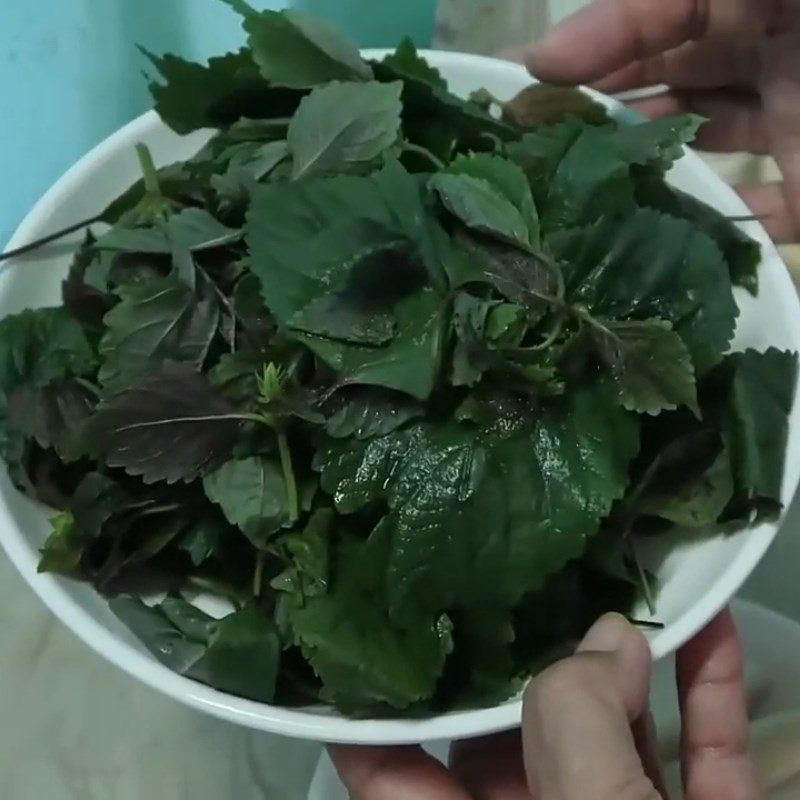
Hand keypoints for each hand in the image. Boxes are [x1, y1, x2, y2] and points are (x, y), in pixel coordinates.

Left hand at [330, 611, 758, 798]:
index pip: (389, 773)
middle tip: (529, 578)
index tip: (394, 613)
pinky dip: (707, 700)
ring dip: (632, 668)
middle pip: (509, 740)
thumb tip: (602, 641)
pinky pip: (697, 766)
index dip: (382, 699)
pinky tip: (715, 629)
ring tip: (626, 594)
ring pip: (613, 742)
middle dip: (531, 663)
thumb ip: (574, 729)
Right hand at [523, 0, 799, 243]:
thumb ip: (639, 10)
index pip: (637, 40)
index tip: (507, 103)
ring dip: (639, 189)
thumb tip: (540, 61)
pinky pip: (755, 224)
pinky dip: (711, 239)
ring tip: (567, 215)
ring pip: (695, 168)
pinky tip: (649, 257)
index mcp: (737, 13)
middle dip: (595, 133)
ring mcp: (783, 136)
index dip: (573, 67)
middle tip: (524, 168)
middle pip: (658, 107)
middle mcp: (755, 72)